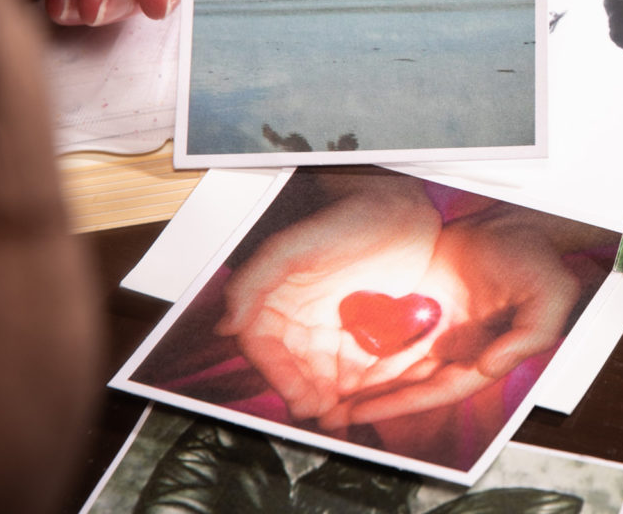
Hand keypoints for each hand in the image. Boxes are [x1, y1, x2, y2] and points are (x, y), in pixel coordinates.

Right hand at [216, 176, 442, 422]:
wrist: (397, 204)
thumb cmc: (343, 218)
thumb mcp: (294, 244)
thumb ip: (254, 279)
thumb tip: (225, 326)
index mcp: (272, 301)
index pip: (264, 348)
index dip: (279, 376)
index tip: (300, 399)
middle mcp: (297, 317)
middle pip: (294, 367)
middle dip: (306, 394)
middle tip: (325, 416)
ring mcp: (330, 324)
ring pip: (324, 372)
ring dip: (331, 397)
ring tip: (344, 418)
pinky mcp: (362, 327)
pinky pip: (356, 364)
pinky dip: (359, 385)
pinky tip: (369, 401)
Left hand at [327, 207, 585, 426]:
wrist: (512, 218)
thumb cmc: (534, 257)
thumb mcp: (548, 295)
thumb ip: (530, 336)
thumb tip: (491, 366)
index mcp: (484, 355)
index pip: (440, 390)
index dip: (402, 404)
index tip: (363, 413)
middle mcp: (456, 349)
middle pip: (410, 386)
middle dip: (373, 404)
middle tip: (329, 416)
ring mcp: (435, 328)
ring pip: (394, 364)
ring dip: (364, 383)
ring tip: (324, 396)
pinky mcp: (418, 306)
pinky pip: (389, 331)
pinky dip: (364, 346)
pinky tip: (335, 352)